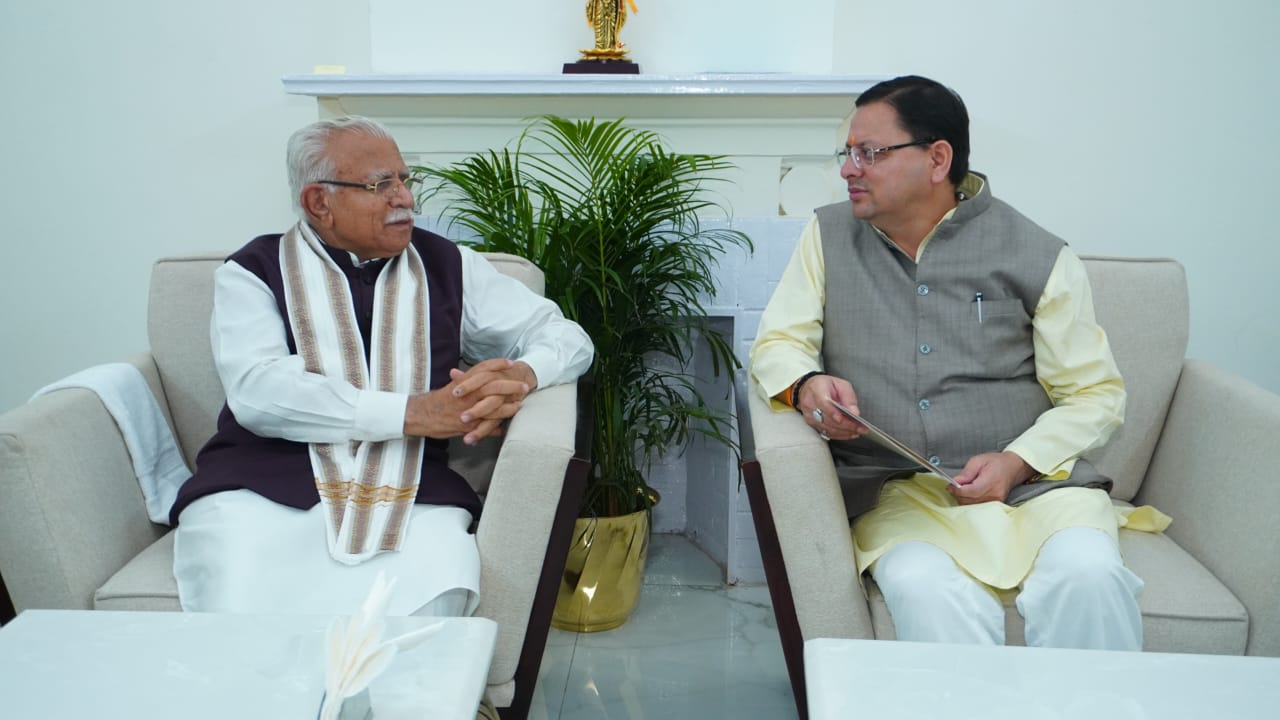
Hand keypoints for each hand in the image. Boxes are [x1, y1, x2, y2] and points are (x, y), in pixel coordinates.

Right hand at [403, 359, 536, 444]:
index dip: (498, 364)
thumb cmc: (436, 401)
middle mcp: (466, 393)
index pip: (483, 368)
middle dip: (510, 386)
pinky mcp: (466, 424)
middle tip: (524, 386)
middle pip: (493, 386)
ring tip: (520, 406)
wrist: (421, 415)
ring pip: (493, 407)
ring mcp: (467, 409)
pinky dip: (496, 427)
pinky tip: (505, 427)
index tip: (511, 363)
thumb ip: (464, 380)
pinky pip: (485, 426)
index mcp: (463, 382)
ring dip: (508, 407)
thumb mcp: (452, 386)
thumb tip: (472, 373)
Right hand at [796, 374, 867, 441]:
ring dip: (844, 432)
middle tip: (861, 428)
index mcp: (817, 390)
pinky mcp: (812, 424)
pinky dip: (839, 435)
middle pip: (828, 419)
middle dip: (846, 425)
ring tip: (858, 431)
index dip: (833, 412)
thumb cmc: (825, 385)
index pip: (823, 403)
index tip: (843, 418)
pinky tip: (849, 433)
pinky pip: (826, 432)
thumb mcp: (840, 384)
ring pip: (828, 428)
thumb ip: (848, 397)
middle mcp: (810, 404)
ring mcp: (809, 416)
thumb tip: (854, 412)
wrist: (808, 389)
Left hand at [948, 451, 1036, 504]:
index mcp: (992, 481)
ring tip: (963, 488)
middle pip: (971, 500)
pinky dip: (970, 501)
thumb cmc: (996, 462)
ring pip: (973, 506)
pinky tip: (969, 493)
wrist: (1013, 467)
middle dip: (959, 494)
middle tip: (954, 486)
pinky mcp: (996, 504)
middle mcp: (995, 494)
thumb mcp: (978, 460)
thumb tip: (955, 482)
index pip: (972, 491)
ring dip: (964, 498)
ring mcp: (997, 501)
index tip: (950, 486)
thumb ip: (967, 472)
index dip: (958, 491)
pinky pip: (978, 507)